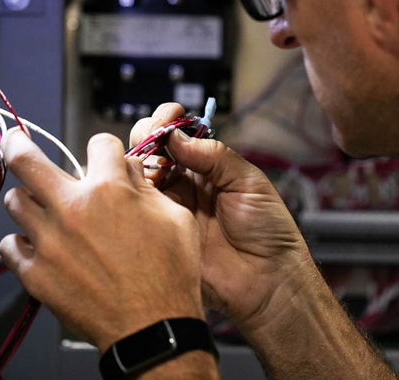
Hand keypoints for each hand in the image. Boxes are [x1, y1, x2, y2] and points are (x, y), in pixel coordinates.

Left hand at [0, 129, 203, 351]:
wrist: (152, 328)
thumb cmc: (170, 276)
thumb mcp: (176, 218)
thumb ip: (147, 188)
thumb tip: (129, 172)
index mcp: (110, 190)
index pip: (98, 144)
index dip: (105, 149)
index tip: (104, 158)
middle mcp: (72, 209)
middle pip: (26, 159)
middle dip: (17, 144)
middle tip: (14, 139)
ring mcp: (48, 241)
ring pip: (15, 201)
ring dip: (27, 199)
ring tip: (36, 205)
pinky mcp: (34, 273)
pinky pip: (10, 246)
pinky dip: (21, 243)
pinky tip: (35, 247)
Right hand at [130, 105, 313, 335]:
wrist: (267, 280)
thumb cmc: (268, 230)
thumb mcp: (248, 182)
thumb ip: (213, 155)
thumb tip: (175, 135)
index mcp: (205, 168)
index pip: (177, 135)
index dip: (168, 120)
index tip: (169, 117)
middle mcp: (182, 184)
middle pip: (149, 149)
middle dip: (146, 135)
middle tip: (153, 138)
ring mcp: (166, 208)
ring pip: (136, 176)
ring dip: (136, 162)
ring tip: (151, 166)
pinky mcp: (156, 233)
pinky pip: (134, 209)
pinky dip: (130, 194)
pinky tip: (140, 189)